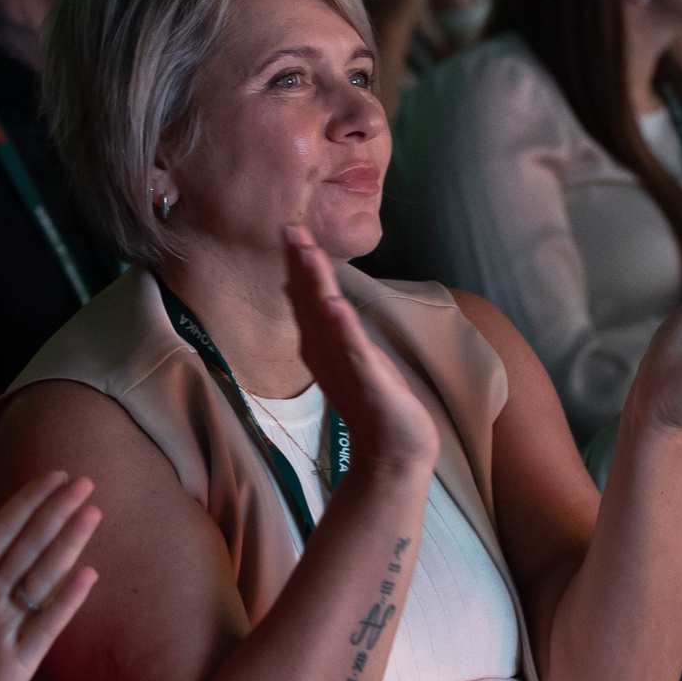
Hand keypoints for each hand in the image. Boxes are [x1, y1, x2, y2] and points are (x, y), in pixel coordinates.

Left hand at [0, 483, 98, 680]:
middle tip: (85, 482)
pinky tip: (86, 573)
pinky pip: (47, 624)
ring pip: (44, 577)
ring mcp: (11, 625)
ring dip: (68, 545)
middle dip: (57, 514)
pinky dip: (66, 599)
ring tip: (91, 514)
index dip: (27, 503)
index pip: (2, 532)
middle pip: (31, 547)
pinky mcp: (21, 659)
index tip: (53, 474)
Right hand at [282, 224, 439, 473]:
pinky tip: (335, 307)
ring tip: (307, 256)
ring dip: (316, 287)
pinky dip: (343, 329)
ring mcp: (345, 367)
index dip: (297, 264)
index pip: (306, 297)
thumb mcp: (347, 355)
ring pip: (326, 320)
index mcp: (322, 344)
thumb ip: (329, 326)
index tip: (289, 229)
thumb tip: (313, 293)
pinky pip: (353, 352)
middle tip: (289, 229)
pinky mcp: (367, 382)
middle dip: (301, 265)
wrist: (392, 451)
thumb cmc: (372, 402)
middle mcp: (326, 353)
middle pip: (309, 302)